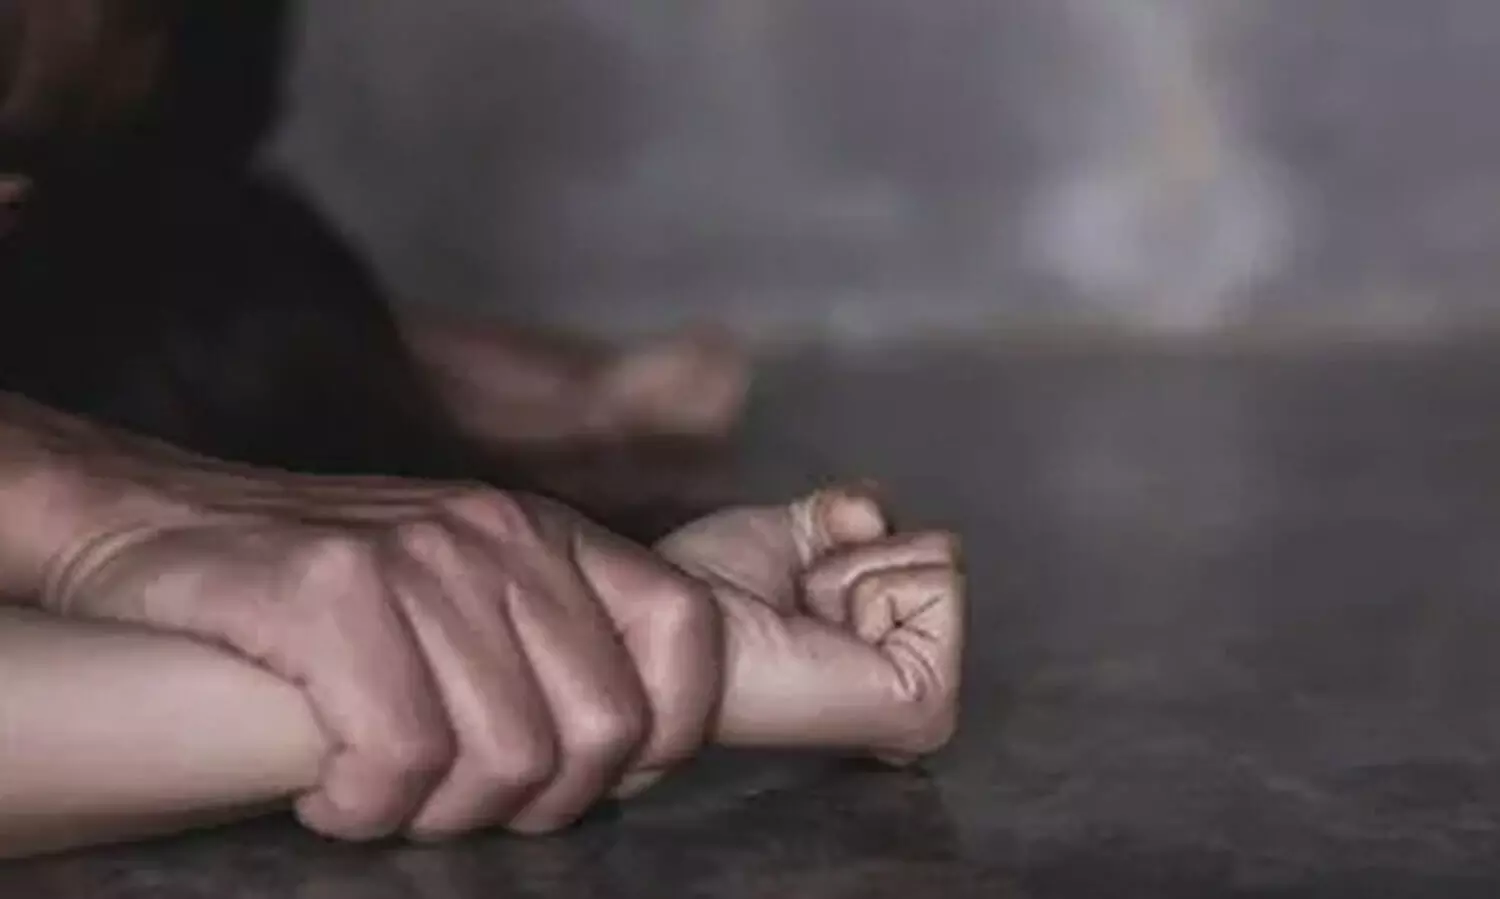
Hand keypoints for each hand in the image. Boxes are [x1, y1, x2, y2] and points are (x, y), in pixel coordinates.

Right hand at [42, 475, 721, 840]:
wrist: (154, 521)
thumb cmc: (323, 589)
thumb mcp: (463, 587)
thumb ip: (550, 642)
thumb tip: (634, 748)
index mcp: (547, 534)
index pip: (685, 627)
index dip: (668, 730)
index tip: (597, 778)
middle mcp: (497, 534)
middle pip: (599, 729)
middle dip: (533, 804)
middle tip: (454, 799)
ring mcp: (416, 557)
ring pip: (504, 759)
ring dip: (436, 814)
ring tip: (381, 791)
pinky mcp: (328, 590)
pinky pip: (400, 757)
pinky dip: (363, 807)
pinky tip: (327, 790)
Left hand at [657, 485, 964, 767]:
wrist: (680, 624)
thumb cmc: (712, 589)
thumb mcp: (799, 531)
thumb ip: (851, 515)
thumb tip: (873, 518)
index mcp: (887, 650)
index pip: (930, 550)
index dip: (857, 544)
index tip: (801, 586)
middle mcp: (913, 679)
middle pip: (943, 552)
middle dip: (861, 554)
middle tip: (801, 600)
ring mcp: (927, 699)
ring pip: (943, 562)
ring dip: (858, 569)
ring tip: (806, 613)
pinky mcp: (926, 706)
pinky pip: (940, 586)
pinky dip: (874, 582)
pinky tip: (823, 625)